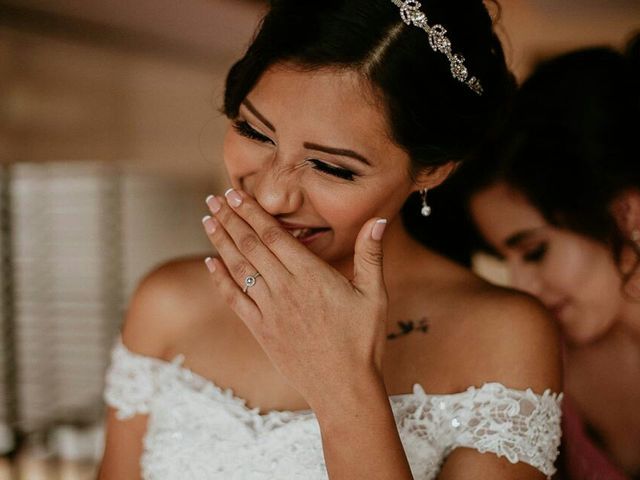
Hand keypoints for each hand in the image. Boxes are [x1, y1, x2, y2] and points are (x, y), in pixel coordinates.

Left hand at [201, 189, 388, 408]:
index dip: (251, 212)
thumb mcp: (374, 295)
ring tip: (207, 220)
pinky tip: (211, 263)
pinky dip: (220, 280)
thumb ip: (371, 255)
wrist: (343, 387)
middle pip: (250, 246)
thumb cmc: (363, 341)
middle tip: (214, 199)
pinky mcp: (261, 330)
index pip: (273, 235)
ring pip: (239, 268)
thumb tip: (379, 219)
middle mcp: (285, 288)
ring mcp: (270, 310)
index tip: (235, 194)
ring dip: (221, 242)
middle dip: (230, 219)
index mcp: (311, 275)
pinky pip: (234, 300)